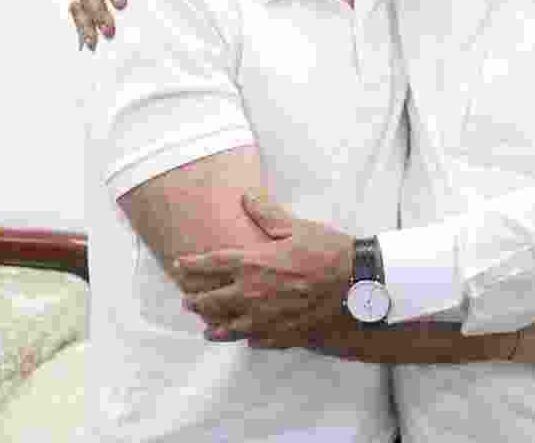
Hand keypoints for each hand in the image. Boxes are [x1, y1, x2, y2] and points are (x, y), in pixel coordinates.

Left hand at [176, 191, 353, 340]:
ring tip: (207, 329)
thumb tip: (247, 195)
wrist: (355, 284)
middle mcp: (251, 293)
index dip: (191, 264)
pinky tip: (245, 338)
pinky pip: (256, 340)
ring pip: (229, 327)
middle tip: (187, 300)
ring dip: (214, 327)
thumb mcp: (296, 227)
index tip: (178, 265)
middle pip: (212, 300)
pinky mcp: (281, 334)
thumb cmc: (327, 252)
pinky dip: (247, 339)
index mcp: (252, 263)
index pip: (211, 264)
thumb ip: (267, 213)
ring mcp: (264, 318)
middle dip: (195, 299)